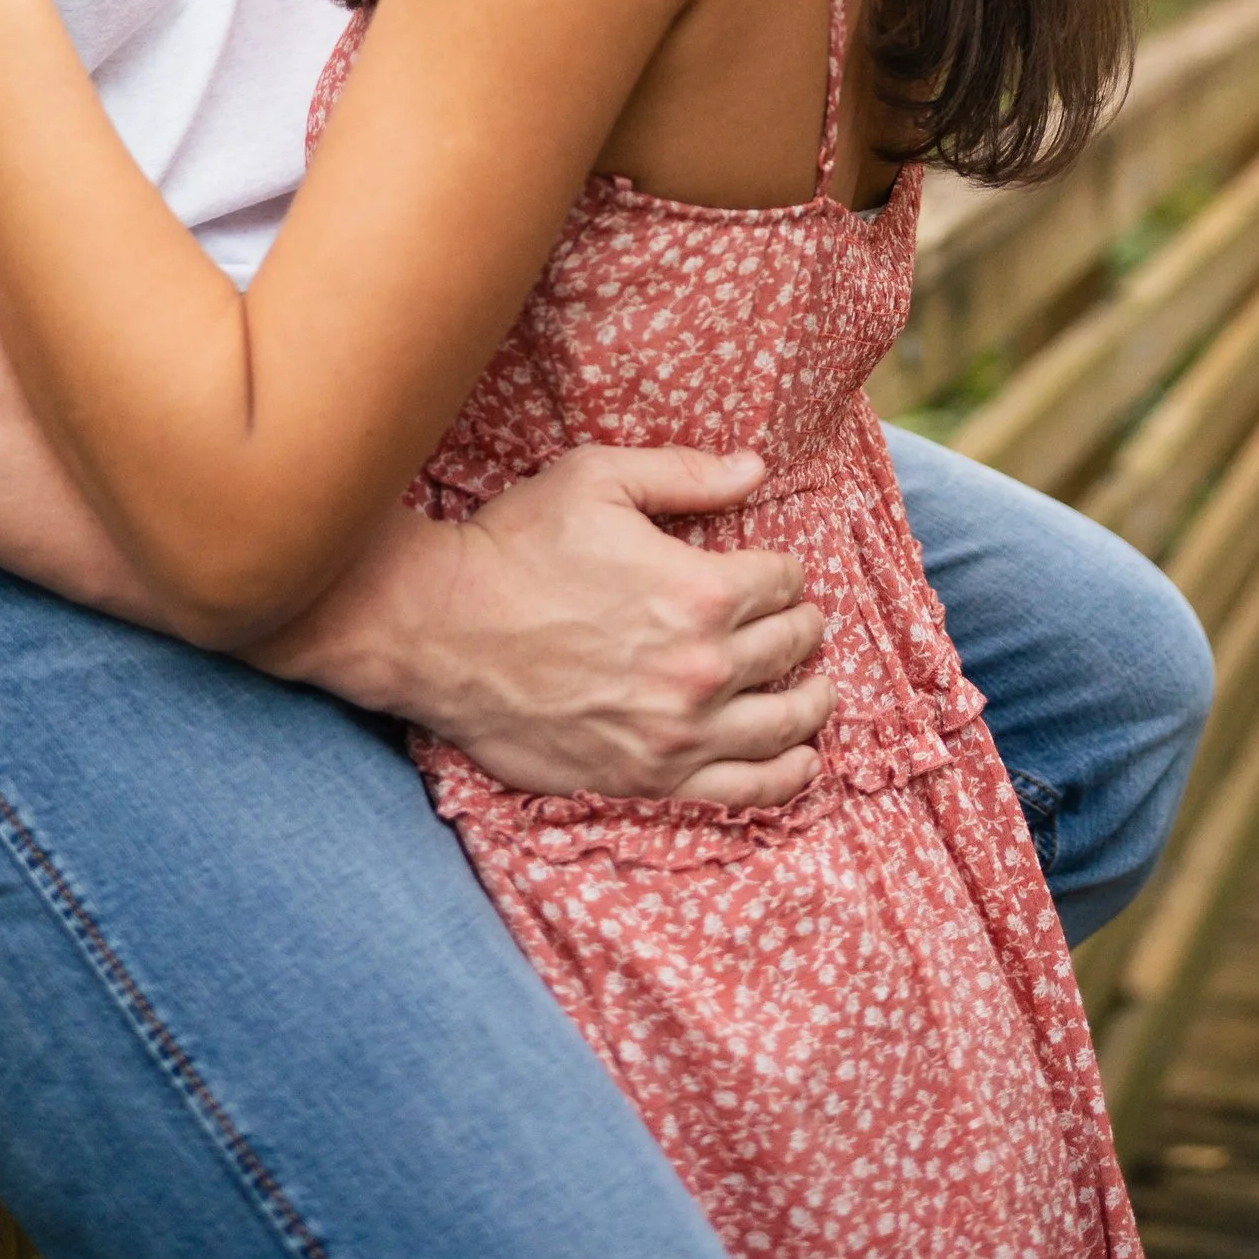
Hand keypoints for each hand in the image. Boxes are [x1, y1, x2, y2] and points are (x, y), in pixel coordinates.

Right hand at [262, 446, 833, 809]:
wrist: (440, 630)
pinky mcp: (649, 779)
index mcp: (700, 590)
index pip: (781, 582)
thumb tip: (755, 468)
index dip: (783, 571)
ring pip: (784, 723)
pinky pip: (746, 790)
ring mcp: (678, 732)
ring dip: (812, 702)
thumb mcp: (596, 479)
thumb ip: (683, 474)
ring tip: (818, 692)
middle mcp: (703, 667)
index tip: (774, 572)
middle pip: (791, 648)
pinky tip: (802, 764)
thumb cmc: (514, 545)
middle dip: (803, 628)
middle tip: (801, 623)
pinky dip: (786, 777)